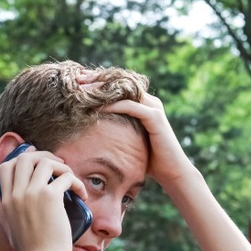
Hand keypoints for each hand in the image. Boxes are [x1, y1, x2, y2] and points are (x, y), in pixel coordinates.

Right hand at [0, 145, 87, 250]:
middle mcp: (16, 194)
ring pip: (46, 162)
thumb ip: (2, 214)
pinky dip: (76, 182)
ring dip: (62, 167)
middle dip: (43, 156)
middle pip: (25, 158)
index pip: (6, 166)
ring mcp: (32, 194)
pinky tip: (81, 194)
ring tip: (70, 178)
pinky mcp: (50, 197)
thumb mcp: (8, 231)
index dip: (22, 158)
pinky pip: (65, 177)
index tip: (37, 159)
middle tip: (58, 165)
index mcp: (5, 201)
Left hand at [77, 72, 196, 187]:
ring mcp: (153, 107)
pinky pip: (130, 106)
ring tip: (83, 89)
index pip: (119, 85)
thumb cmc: (149, 160)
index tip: (79, 80)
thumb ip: (117, 130)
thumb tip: (94, 132)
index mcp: (143, 103)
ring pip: (124, 91)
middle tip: (78, 78)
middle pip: (121, 82)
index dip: (99, 81)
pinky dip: (113, 105)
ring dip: (103, 89)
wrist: (171, 172)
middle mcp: (150, 101)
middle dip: (98, 79)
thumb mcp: (129, 140)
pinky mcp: (155, 117)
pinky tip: (97, 107)